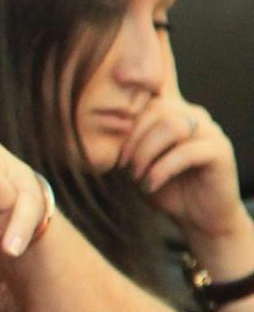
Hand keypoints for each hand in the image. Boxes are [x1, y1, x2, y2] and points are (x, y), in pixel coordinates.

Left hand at [120, 90, 248, 245]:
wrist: (196, 217)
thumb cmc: (161, 186)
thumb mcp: (132, 163)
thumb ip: (121, 143)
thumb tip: (91, 129)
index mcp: (171, 111)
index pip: (146, 94)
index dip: (125, 110)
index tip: (107, 136)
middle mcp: (192, 114)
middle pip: (156, 109)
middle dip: (131, 139)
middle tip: (121, 166)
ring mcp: (210, 130)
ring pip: (171, 126)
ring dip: (145, 153)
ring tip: (136, 176)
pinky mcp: (220, 150)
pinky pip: (187, 152)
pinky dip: (162, 169)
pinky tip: (150, 184)